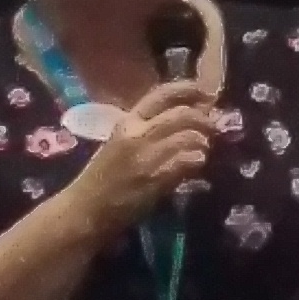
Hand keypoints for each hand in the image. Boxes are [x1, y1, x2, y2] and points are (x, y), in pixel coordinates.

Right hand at [59, 81, 220, 233]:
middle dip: (203, 119)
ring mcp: (147, 157)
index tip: (205, 92)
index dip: (188, 90)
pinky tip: (196, 165)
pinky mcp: (156, 179)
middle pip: (182, 114)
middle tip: (211, 127)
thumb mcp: (120, 143)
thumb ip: (148, 129)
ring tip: (203, 149)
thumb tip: (184, 118)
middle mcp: (137, 134)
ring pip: (189, 137)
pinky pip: (187, 161)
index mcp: (127, 122)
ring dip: (202, 142)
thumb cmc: (103, 177)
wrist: (87, 210)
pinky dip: (197, 160)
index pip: (162, 94)